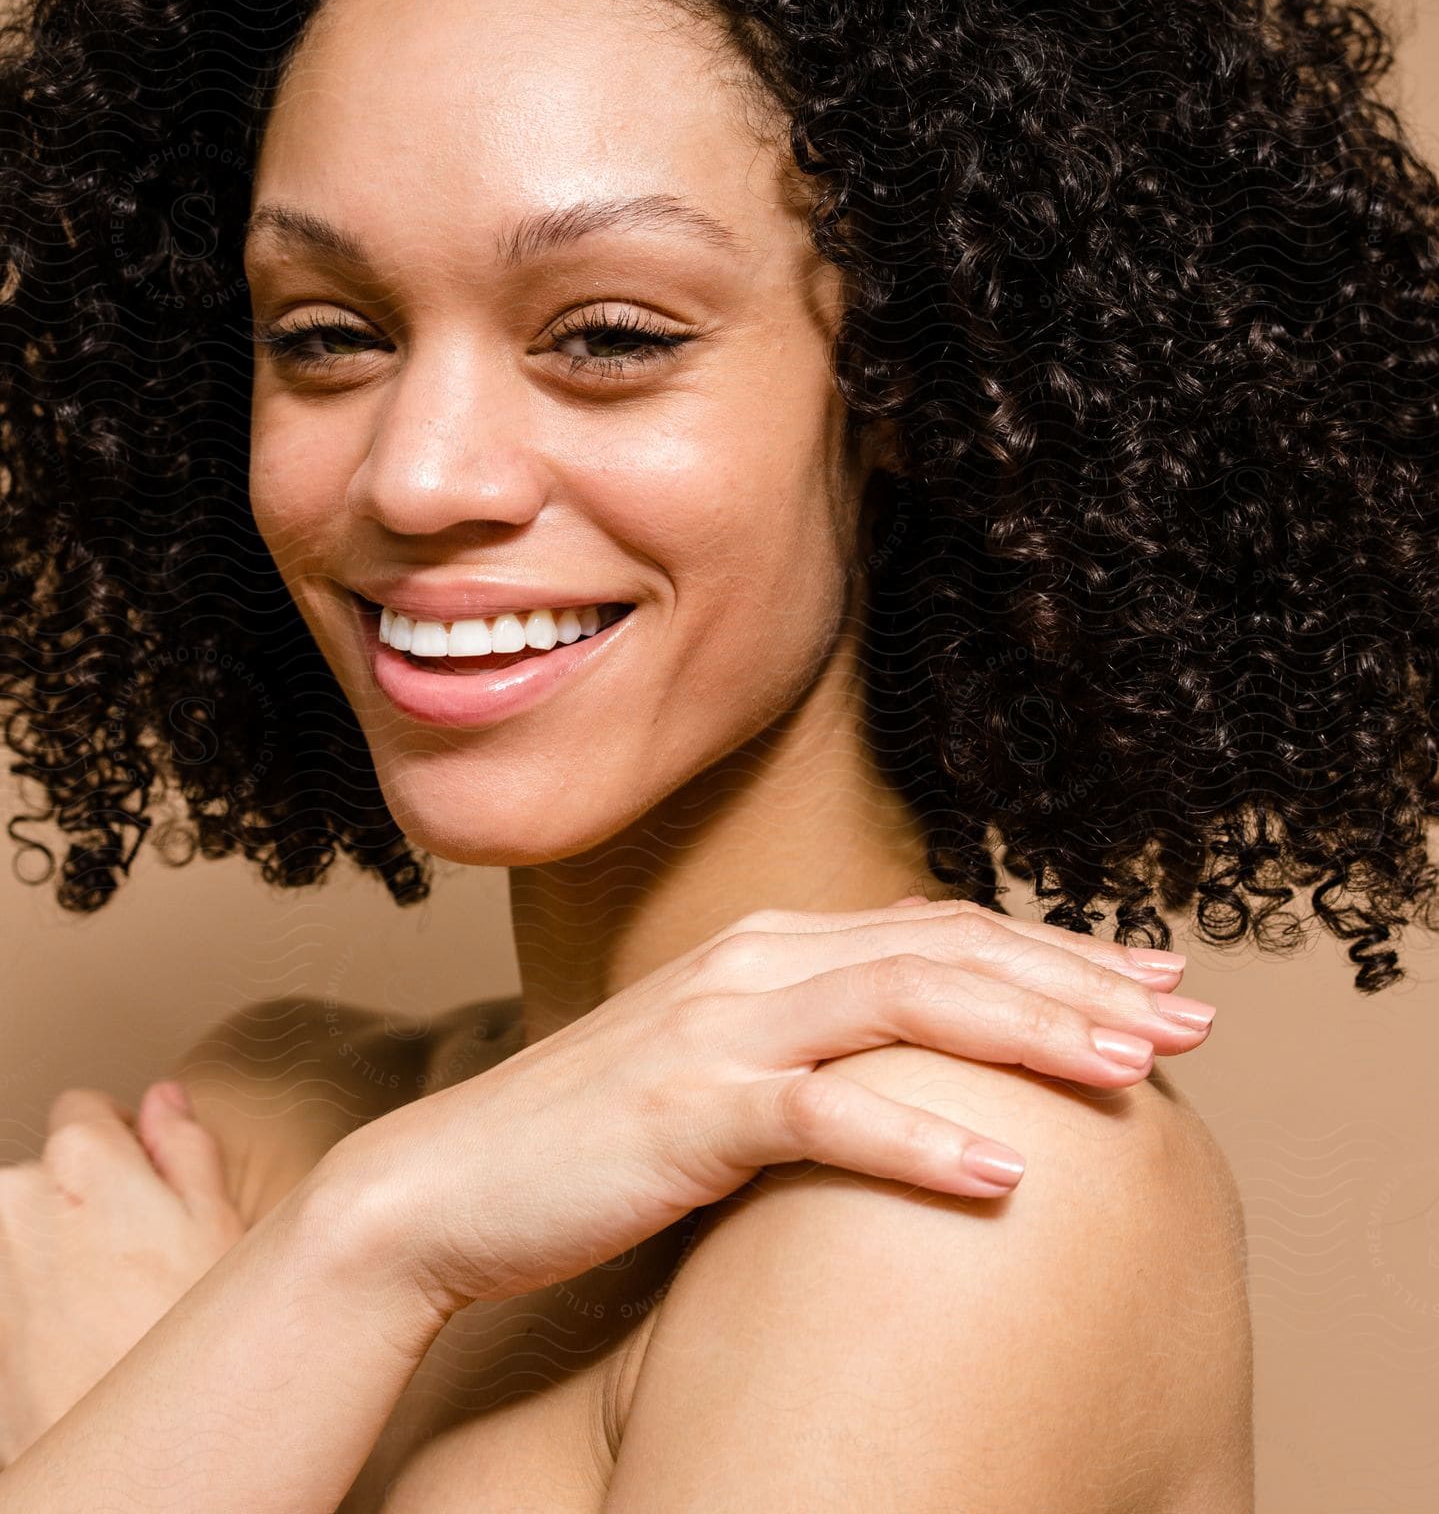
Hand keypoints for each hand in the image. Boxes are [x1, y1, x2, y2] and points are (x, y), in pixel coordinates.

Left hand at [0, 1081, 245, 1465]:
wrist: (131, 1469)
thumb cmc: (179, 1341)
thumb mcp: (219, 1223)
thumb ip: (184, 1144)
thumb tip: (165, 1100)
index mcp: (78, 1159)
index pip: (86, 1105)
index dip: (128, 1140)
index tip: (153, 1180)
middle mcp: (13, 1202)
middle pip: (52, 1171)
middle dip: (92, 1197)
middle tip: (150, 1249)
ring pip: (30, 1231)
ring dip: (64, 1249)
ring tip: (121, 1300)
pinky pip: (17, 1287)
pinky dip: (46, 1300)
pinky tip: (91, 1333)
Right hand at [312, 898, 1213, 1320]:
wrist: (448, 1185)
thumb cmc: (595, 1137)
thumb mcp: (720, 1068)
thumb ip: (813, 1044)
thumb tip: (921, 1069)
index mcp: (770, 946)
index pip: (942, 929)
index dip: (1056, 949)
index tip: (1152, 978)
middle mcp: (756, 963)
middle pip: (949, 951)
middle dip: (1079, 978)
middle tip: (1189, 1016)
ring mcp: (721, 1029)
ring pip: (909, 1008)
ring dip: (1033, 1035)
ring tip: (1136, 1073)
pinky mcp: (691, 1109)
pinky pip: (825, 1117)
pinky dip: (920, 1142)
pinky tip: (1007, 1179)